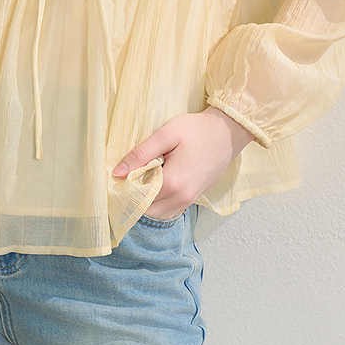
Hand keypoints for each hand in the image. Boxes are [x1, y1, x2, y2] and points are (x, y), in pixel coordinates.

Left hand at [112, 106, 253, 218]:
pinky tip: (155, 184)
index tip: (117, 177)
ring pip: (157, 214)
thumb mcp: (167, 134)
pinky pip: (169, 211)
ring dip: (145, 202)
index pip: (137, 198)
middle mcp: (180, 198)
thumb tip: (117, 172)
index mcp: (172, 183)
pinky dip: (158, 204)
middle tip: (127, 177)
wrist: (227, 133)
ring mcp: (188, 201)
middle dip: (133, 197)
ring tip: (141, 179)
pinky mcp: (193, 199)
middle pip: (145, 210)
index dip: (124, 189)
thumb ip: (141, 154)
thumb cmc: (197, 130)